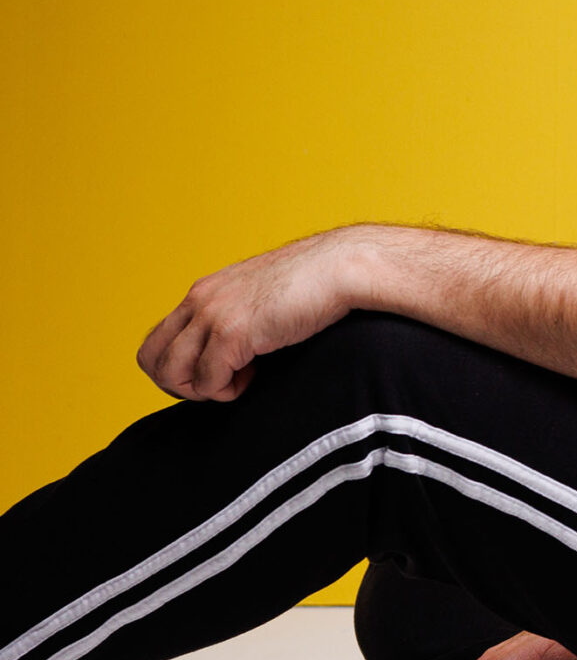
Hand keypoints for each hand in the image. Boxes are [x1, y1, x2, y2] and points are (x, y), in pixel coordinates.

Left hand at [136, 227, 375, 400]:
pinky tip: (255, 375)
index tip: (216, 371)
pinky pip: (207, 381)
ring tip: (239, 379)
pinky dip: (227, 390)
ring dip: (202, 389)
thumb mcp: (260, 297)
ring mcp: (212, 316)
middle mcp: (200, 300)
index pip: (159, 339)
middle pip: (151, 358)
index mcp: (204, 291)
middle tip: (219, 383)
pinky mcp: (232, 333)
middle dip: (180, 382)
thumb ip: (237, 316)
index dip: (179, 366)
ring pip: (172, 373)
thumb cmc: (316, 285)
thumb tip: (231, 352)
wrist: (342, 268)